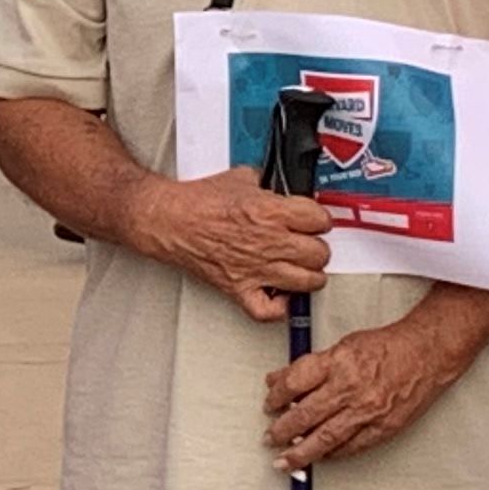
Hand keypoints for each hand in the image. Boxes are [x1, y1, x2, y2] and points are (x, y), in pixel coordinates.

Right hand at [131, 166, 335, 322]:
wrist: (168, 220)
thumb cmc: (197, 201)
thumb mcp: (239, 178)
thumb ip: (265, 183)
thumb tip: (277, 186)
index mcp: (270, 211)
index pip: (320, 220)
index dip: (320, 219)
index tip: (314, 221)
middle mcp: (268, 242)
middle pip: (319, 254)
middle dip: (317, 248)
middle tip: (308, 244)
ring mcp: (256, 269)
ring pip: (307, 282)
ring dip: (309, 276)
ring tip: (302, 270)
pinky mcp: (239, 288)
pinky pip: (270, 311)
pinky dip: (279, 307)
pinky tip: (278, 294)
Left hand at [265, 307, 473, 470]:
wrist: (426, 353)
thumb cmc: (386, 347)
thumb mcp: (342, 345)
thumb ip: (312, 365)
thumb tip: (280, 380)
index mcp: (337, 363)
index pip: (294, 383)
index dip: (276, 396)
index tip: (270, 404)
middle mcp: (349, 388)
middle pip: (305, 415)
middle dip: (282, 431)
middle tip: (269, 439)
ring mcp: (367, 411)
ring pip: (325, 438)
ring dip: (301, 453)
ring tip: (285, 461)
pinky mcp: (383, 428)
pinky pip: (351, 447)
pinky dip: (333, 454)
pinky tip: (320, 457)